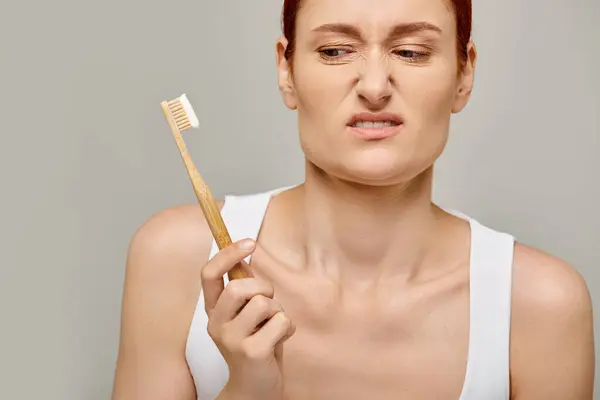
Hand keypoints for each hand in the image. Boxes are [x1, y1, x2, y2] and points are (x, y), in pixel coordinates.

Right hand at [201, 239, 294, 399]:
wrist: (255, 388)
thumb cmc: (255, 345)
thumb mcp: (246, 315)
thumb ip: (244, 290)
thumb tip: (245, 254)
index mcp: (214, 311)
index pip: (209, 274)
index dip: (228, 254)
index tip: (249, 242)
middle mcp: (216, 324)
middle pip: (238, 288)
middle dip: (263, 288)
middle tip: (269, 303)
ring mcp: (231, 340)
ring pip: (263, 303)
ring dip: (278, 311)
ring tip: (273, 327)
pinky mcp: (251, 352)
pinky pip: (280, 322)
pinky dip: (288, 328)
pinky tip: (279, 341)